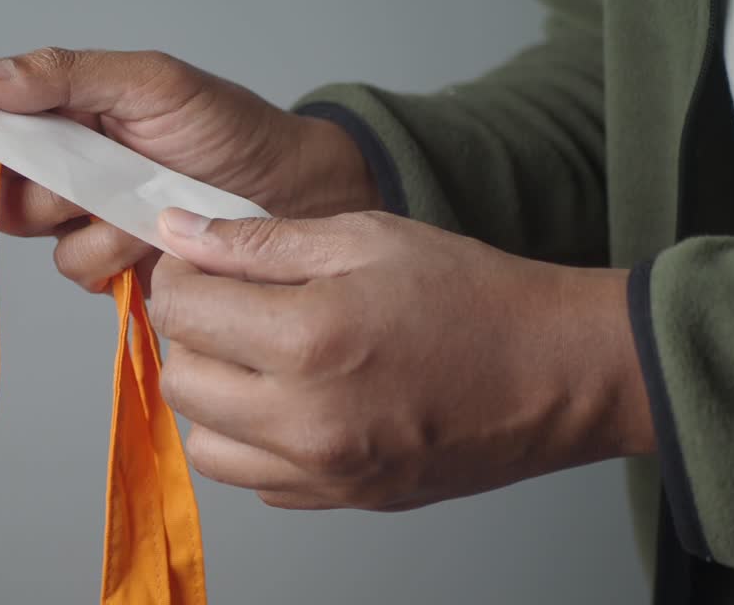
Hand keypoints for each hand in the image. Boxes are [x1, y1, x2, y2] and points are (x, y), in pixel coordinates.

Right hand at [0, 48, 378, 291]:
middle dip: (49, 192)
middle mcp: (68, 171)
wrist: (291, 191)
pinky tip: (157, 242)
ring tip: (148, 207)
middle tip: (93, 176)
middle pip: (7, 197)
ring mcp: (91, 223)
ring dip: (96, 227)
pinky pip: (83, 275)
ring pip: (47, 243)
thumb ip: (63, 76)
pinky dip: (118, 259)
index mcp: (65, 117)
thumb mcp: (149, 83)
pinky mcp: (115, 268)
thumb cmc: (224, 126)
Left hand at [148, 208, 654, 510]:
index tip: (205, 265)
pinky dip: (254, 441)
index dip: (181, 276)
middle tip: (237, 305)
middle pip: (182, 379)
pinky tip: (294, 400)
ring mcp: (323, 473)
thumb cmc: (471, 297)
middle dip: (194, 334)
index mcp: (308, 340)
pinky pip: (253, 480)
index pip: (179, 311)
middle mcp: (305, 420)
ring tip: (260, 359)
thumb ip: (256, 242)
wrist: (557, 372)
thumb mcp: (363, 238)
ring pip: (204, 443)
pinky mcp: (341, 500)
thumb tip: (176, 234)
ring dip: (215, 395)